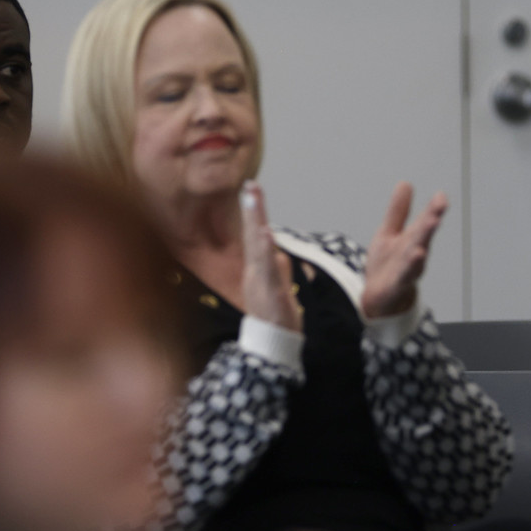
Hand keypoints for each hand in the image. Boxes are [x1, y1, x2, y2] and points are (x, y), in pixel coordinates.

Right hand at [240, 182, 301, 333]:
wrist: (272, 345)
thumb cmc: (274, 317)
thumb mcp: (276, 287)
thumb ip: (277, 269)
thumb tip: (280, 254)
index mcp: (257, 268)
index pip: (254, 234)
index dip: (252, 211)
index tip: (252, 187)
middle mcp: (256, 271)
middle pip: (253, 236)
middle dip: (252, 210)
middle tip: (251, 186)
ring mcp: (262, 282)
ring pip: (259, 250)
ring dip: (256, 226)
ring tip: (254, 204)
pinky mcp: (271, 293)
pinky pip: (269, 271)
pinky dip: (267, 252)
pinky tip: (266, 236)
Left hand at [360, 183, 446, 319]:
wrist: (377, 299)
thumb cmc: (387, 266)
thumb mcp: (389, 232)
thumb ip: (398, 211)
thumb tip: (406, 183)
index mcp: (412, 239)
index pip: (424, 221)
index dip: (433, 209)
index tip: (441, 196)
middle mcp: (414, 253)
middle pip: (423, 236)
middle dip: (431, 222)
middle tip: (438, 209)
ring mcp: (407, 270)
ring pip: (417, 255)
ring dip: (423, 242)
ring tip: (430, 227)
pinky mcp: (398, 284)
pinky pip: (405, 275)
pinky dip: (411, 266)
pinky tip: (417, 255)